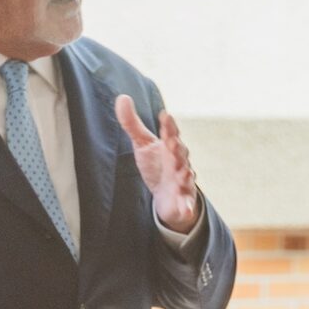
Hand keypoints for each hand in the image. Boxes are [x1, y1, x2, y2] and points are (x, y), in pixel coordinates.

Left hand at [116, 95, 199, 232]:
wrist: (168, 195)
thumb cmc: (157, 165)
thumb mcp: (142, 144)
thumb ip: (132, 123)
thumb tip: (122, 97)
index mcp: (170, 146)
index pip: (170, 133)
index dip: (168, 125)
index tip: (165, 115)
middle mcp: (179, 162)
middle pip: (180, 153)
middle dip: (177, 147)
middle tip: (171, 141)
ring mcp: (183, 181)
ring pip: (186, 176)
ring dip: (185, 174)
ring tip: (184, 172)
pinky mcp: (183, 200)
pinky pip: (186, 203)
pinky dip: (187, 207)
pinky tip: (186, 210)